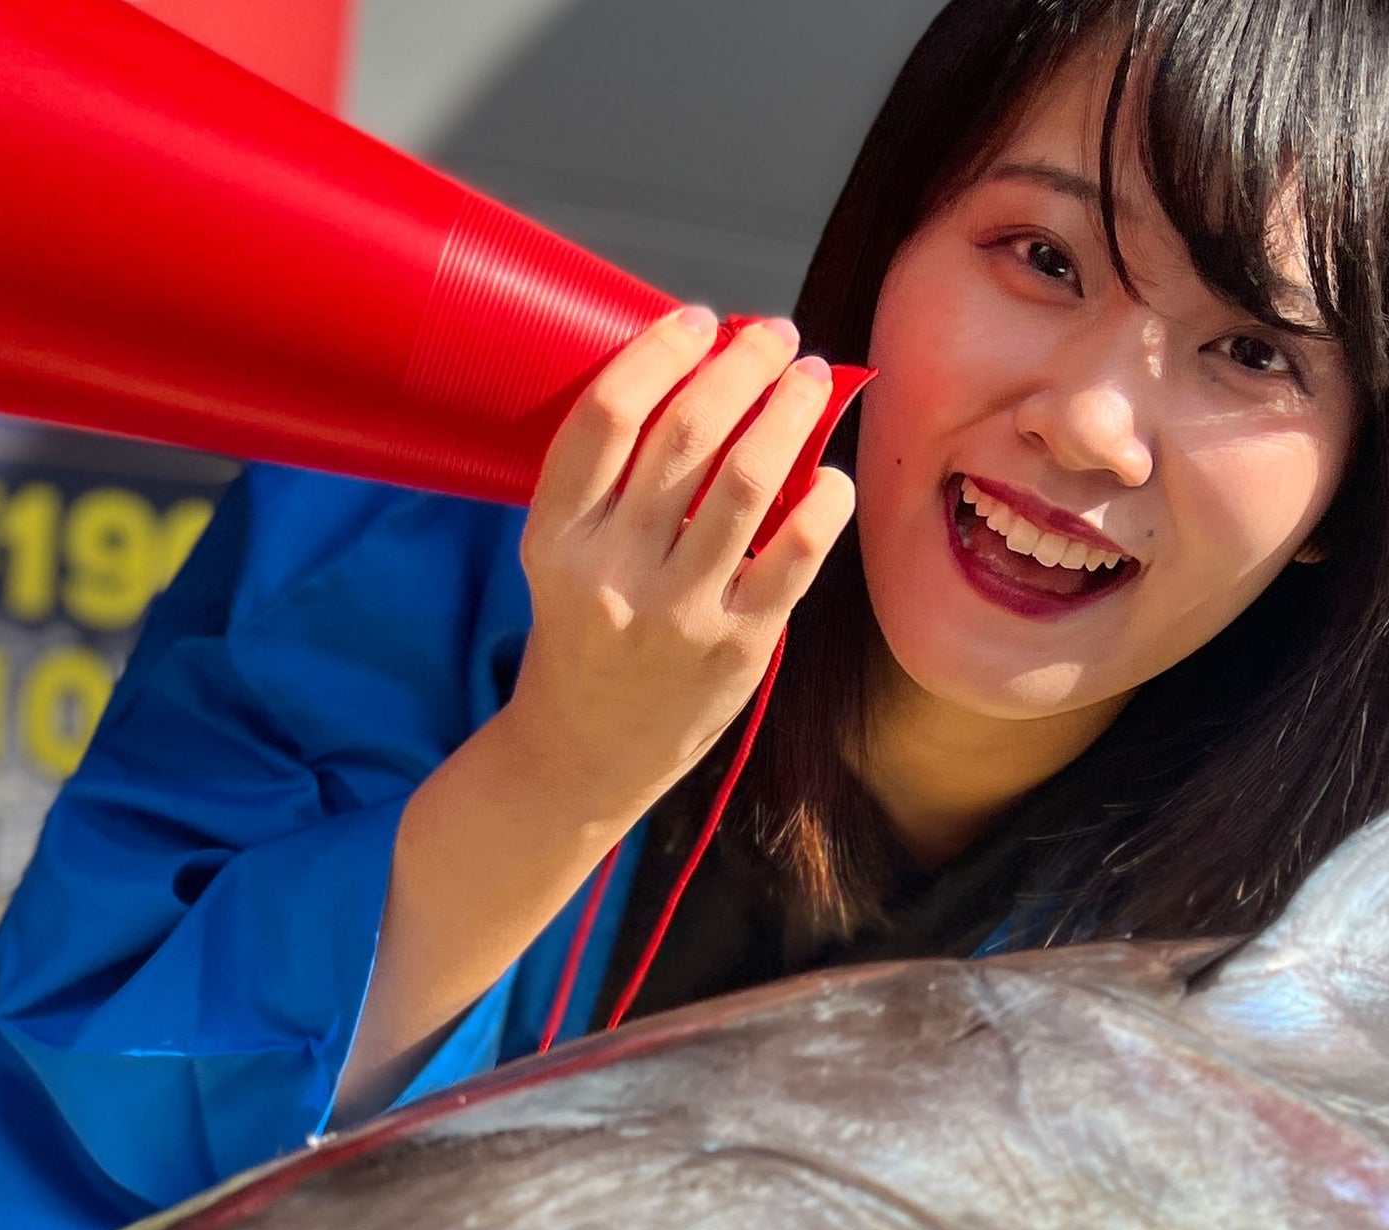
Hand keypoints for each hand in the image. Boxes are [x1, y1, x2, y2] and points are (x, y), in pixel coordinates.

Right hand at [490, 306, 859, 825]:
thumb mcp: (569, 554)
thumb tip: (710, 373)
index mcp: (555, 536)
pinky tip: (833, 476)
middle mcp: (612, 571)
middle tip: (777, 335)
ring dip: (790, 412)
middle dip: (742, 366)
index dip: (659, 352)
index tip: (699, 319)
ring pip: (749, 482)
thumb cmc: (588, 628)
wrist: (586, 750)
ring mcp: (677, 613)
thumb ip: (618, 482)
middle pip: (686, 434)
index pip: (607, 416)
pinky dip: (824, 503)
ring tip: (810, 379)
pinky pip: (795, 555)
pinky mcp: (736, 647)